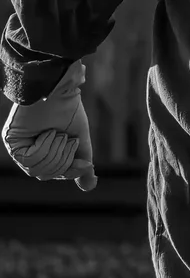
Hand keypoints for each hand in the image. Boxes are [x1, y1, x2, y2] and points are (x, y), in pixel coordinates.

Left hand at [3, 61, 97, 190]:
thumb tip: (90, 187)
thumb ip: (81, 163)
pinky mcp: (12, 142)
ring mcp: (18, 148)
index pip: (52, 174)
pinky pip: (29, 159)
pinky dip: (44, 147)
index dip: (69, 172)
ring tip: (59, 134)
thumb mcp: (79, 140)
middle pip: (45, 175)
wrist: (58, 91)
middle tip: (69, 140)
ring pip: (37, 170)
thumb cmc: (68, 111)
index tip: (85, 166)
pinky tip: (47, 133)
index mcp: (42, 153)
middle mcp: (27, 152)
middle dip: (63, 159)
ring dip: (55, 152)